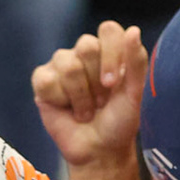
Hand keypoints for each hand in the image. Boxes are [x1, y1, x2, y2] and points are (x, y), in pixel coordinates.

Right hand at [31, 21, 148, 179]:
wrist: (99, 149)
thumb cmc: (119, 120)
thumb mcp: (134, 93)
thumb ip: (136, 62)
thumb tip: (133, 30)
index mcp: (109, 50)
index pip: (108, 30)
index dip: (112, 56)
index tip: (114, 84)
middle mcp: (84, 53)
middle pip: (87, 46)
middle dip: (97, 80)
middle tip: (101, 101)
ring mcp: (62, 64)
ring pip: (67, 64)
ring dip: (81, 96)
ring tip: (86, 110)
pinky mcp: (43, 81)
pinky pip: (46, 79)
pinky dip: (59, 99)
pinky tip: (66, 108)